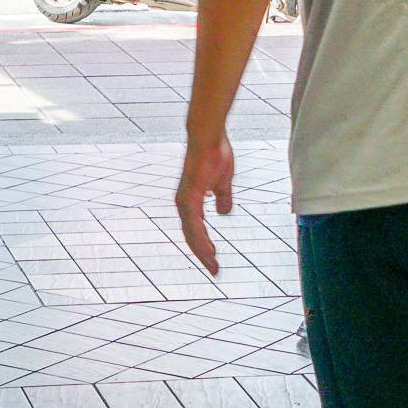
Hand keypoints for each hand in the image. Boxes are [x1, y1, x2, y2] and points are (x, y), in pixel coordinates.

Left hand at [175, 135, 234, 275]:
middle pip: (192, 236)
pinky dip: (200, 238)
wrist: (209, 137)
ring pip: (192, 234)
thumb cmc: (215, 154)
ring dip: (202, 251)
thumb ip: (222, 198)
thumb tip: (223, 212)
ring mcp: (185, 201)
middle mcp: (184, 203)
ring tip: (212, 265)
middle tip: (214, 270)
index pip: (196, 229)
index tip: (214, 259)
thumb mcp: (223, 182)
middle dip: (203, 254)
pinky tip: (208, 250)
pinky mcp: (189, 196)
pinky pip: (194, 224)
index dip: (204, 245)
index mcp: (191, 200)